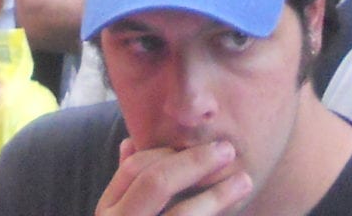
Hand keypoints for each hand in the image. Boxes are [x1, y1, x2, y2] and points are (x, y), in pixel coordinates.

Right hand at [96, 137, 248, 215]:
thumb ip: (128, 187)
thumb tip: (130, 142)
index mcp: (107, 213)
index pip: (136, 168)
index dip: (172, 152)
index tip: (206, 146)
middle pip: (156, 183)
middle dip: (196, 162)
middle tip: (228, 150)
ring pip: (183, 215)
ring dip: (217, 194)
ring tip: (244, 182)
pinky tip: (233, 213)